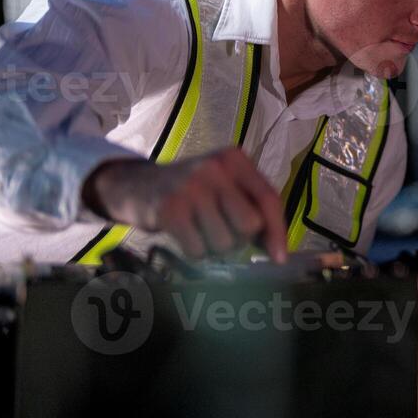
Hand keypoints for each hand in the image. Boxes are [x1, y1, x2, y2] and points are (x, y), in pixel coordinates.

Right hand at [82, 148, 287, 262]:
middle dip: (240, 238)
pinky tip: (185, 234)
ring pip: (225, 242)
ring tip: (200, 229)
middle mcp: (214, 168)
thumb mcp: (226, 187)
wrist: (137, 185)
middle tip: (222, 229)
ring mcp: (190, 187)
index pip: (269, 198)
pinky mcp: (169, 210)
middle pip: (250, 224)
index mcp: (235, 159)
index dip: (277, 231)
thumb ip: (254, 209)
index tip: (280, 258)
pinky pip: (198, 251)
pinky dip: (195, 251)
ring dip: (214, 247)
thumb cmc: (193, 191)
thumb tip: (278, 251)